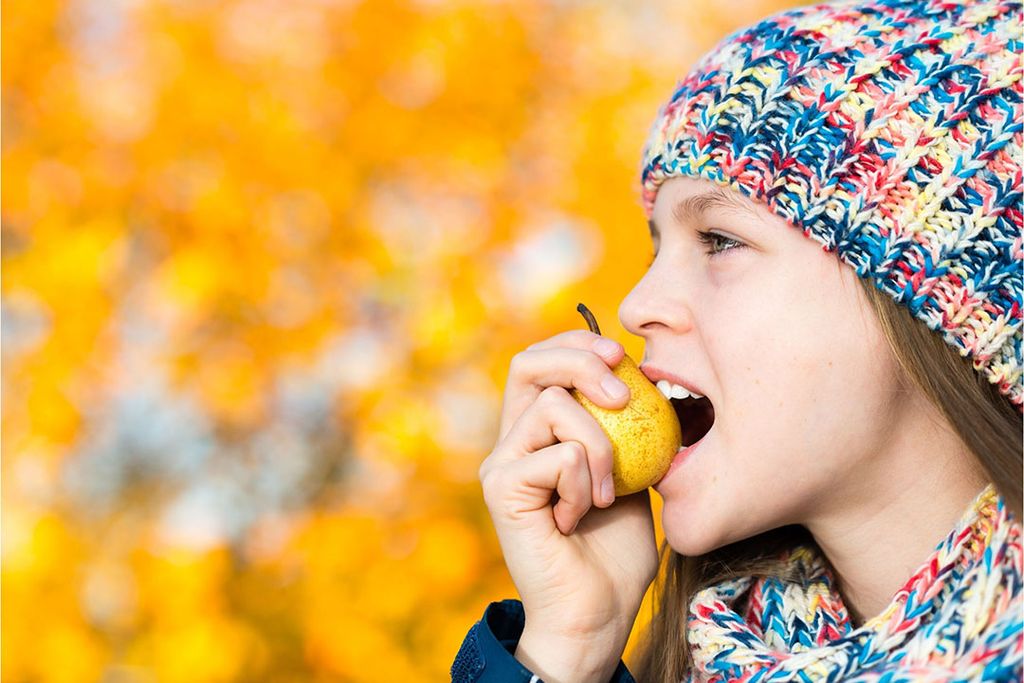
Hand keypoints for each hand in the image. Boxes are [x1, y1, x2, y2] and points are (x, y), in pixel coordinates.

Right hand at [478, 331, 659, 680]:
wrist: (598, 612)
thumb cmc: (616, 549)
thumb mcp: (630, 471)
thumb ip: (622, 427)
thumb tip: (639, 374)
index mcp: (538, 432)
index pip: (542, 361)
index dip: (578, 342)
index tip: (624, 355)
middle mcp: (511, 441)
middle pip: (528, 362)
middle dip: (581, 360)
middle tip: (622, 395)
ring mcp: (501, 463)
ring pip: (552, 408)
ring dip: (600, 446)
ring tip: (608, 493)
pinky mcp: (501, 489)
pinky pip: (557, 456)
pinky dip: (585, 484)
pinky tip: (579, 518)